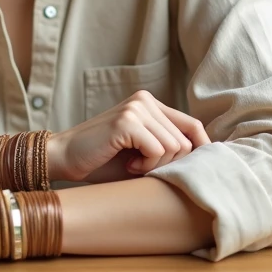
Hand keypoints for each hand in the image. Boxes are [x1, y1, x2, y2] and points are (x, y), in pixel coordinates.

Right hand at [49, 90, 210, 183]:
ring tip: (133, 165)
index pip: (192, 124)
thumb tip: (206, 158)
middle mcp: (145, 100)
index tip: (195, 171)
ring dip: (156, 165)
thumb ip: (167, 147)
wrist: (65, 159)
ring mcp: (136, 108)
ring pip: (174, 147)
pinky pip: (157, 149)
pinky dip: (145, 165)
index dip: (201, 149)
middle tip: (141, 167)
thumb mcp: (142, 151)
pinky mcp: (127, 121)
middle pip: (185, 141)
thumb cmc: (103, 161)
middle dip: (168, 163)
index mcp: (150, 104)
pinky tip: (127, 164)